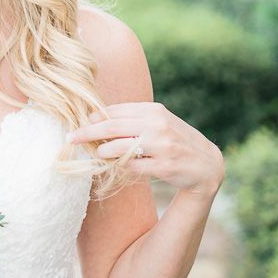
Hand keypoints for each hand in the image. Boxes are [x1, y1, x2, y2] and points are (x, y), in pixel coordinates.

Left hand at [67, 101, 223, 200]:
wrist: (207, 165)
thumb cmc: (175, 141)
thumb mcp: (158, 123)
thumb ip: (133, 119)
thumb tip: (97, 118)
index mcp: (154, 111)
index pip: (116, 111)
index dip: (94, 117)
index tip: (78, 123)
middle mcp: (158, 125)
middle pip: (113, 126)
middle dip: (88, 132)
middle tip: (70, 138)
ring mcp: (162, 146)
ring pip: (121, 146)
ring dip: (103, 151)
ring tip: (95, 154)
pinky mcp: (165, 166)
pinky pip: (134, 166)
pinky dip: (121, 166)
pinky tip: (114, 167)